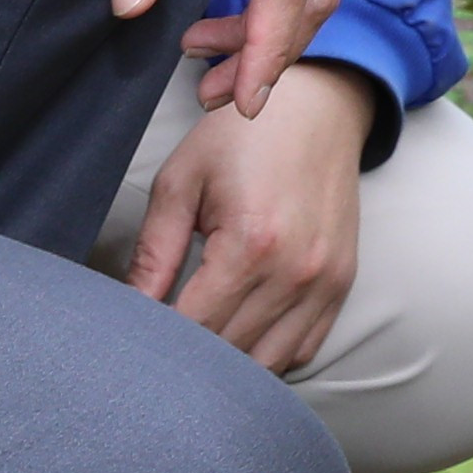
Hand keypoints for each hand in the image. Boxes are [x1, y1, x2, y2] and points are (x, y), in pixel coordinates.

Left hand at [134, 54, 374, 371]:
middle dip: (188, 356)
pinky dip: (268, 355)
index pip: (194, 327)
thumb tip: (130, 309)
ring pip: (267, 363)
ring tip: (199, 342)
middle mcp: (295, 272)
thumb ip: (155, 252)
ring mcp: (325, 283)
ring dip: (229, 363)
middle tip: (158, 344)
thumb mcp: (181, 181)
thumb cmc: (244, 138)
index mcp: (250, 244)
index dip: (157, 342)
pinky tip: (241, 333)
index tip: (135, 339)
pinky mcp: (341, 286)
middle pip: (229, 352)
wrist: (319, 109)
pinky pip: (302, 350)